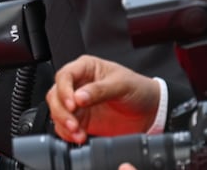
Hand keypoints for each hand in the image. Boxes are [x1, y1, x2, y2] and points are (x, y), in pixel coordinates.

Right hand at [46, 55, 160, 144]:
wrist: (151, 112)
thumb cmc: (139, 89)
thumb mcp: (121, 85)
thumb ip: (99, 90)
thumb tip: (79, 97)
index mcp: (86, 68)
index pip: (65, 75)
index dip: (64, 90)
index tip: (73, 104)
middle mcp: (78, 85)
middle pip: (56, 95)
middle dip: (61, 111)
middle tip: (74, 123)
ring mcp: (78, 104)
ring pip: (57, 112)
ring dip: (64, 124)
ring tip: (78, 133)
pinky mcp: (81, 121)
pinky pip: (65, 127)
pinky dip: (68, 134)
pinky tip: (79, 136)